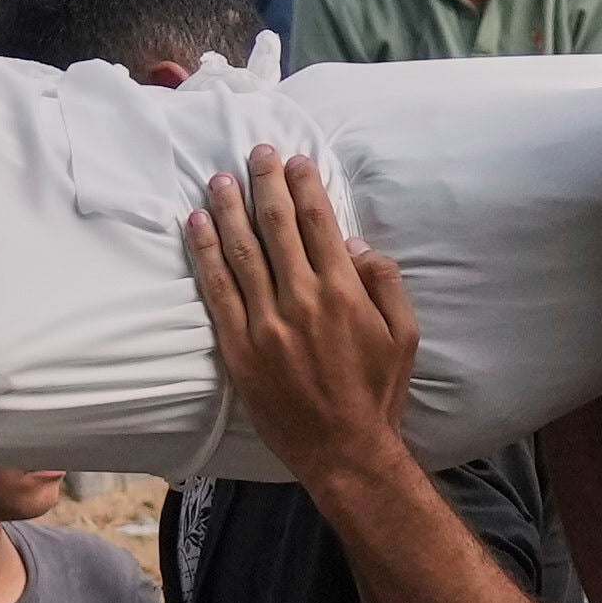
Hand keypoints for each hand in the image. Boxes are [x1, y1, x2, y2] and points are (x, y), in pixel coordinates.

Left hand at [184, 150, 431, 482]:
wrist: (343, 450)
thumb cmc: (377, 393)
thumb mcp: (404, 335)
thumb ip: (385, 283)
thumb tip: (354, 243)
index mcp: (344, 292)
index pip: (318, 223)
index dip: (305, 185)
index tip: (296, 160)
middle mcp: (302, 300)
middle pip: (277, 226)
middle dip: (266, 183)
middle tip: (256, 153)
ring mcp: (266, 323)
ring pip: (242, 251)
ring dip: (229, 209)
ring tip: (220, 179)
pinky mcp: (239, 347)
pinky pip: (217, 290)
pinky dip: (205, 253)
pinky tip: (197, 225)